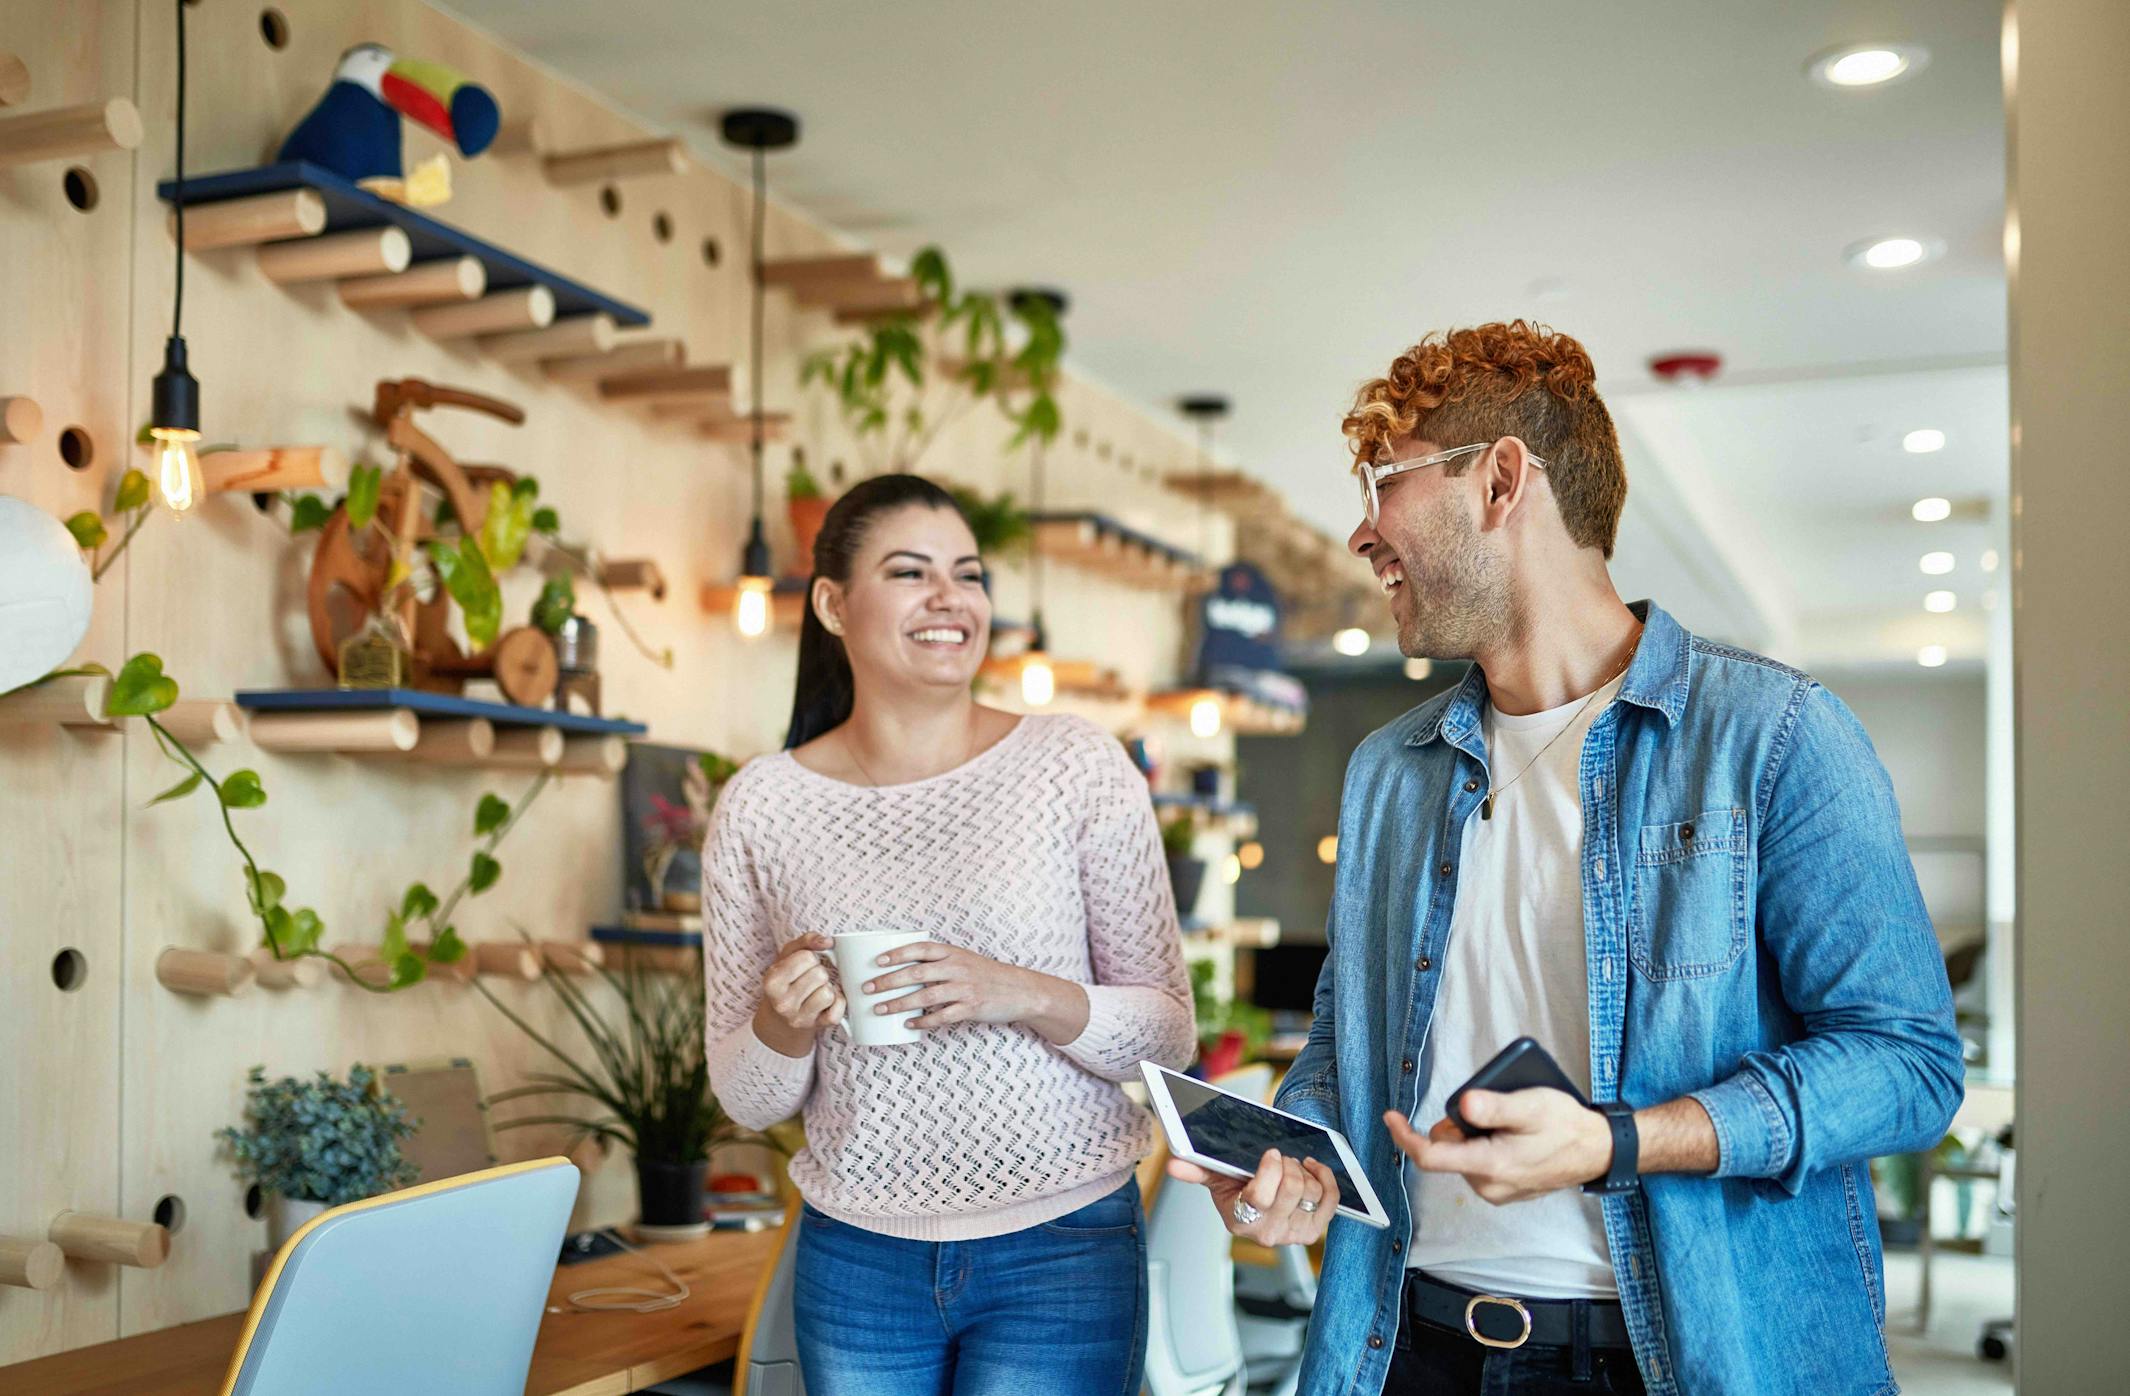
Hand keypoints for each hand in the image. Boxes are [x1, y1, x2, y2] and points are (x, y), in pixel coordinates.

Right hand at [754, 934, 843, 1053]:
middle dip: (819, 972)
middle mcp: (782, 1003)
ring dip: (827, 988)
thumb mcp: (788, 956)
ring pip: (828, 993)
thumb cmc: (787, 979)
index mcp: (772, 982)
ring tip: (816, 990)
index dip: (809, 958)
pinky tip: (827, 1002)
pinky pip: (837, 1012)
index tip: (802, 966)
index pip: (807, 957)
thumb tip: (828, 941)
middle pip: (820, 975)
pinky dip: (837, 1004)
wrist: (781, 1017)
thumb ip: (807, 941)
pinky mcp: (815, 1027)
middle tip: (809, 979)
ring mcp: (799, 1018)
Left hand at [864, 942, 1076, 1033]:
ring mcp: (965, 988)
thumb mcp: (965, 960)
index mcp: (953, 952)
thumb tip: (904, 968)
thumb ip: (939, 962)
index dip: (897, 954)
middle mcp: (958, 968)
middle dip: (889, 981)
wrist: (1021, 990)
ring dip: (899, 1003)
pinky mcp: (972, 1008)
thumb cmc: (987, 975)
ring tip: (879, 1009)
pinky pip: (943, 1016)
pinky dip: (924, 1021)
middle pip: (916, 973)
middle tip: (867, 989)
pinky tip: (909, 1024)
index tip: (877, 961)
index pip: (920, 949)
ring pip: (925, 995)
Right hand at [1166, 1149, 1337, 1247]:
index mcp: (1240, 1221)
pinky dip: (1325, 1178)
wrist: (1258, 1205)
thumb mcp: (1215, 1178)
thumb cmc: (1236, 1188)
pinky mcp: (1314, 1230)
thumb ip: (1196, 1169)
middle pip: (1291, 1190)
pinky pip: (1331, 1201)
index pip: (1260, 1196)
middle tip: (1280, 1157)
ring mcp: (1293, 1234)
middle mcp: (1268, 1233)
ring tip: (1291, 1166)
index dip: (1270, 1169)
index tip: (1270, 1153)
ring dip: (1304, 1171)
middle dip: (1288, 1165)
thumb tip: (1174, 1165)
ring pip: (1312, 1193)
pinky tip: (1312, 1167)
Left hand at [1385, 1089, 1612, 1204]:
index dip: (1405, 1136)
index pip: (1430, 1156)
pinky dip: (1486, 1145)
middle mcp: (1488, 1185)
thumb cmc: (1566, 1126)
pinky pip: (1480, 1163)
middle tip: (1490, 1109)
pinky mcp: (1506, 1190)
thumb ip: (1493, 1107)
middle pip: (1448, 1150)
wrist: (1597, 1150)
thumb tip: (1461, 1105)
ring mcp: (1497, 1191)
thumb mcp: (1530, 1106)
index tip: (1391, 1117)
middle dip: (1457, 1126)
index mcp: (1489, 1165)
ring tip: (1509, 1122)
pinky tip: (1512, 1135)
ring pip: (1464, 1156)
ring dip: (1474, 1135)